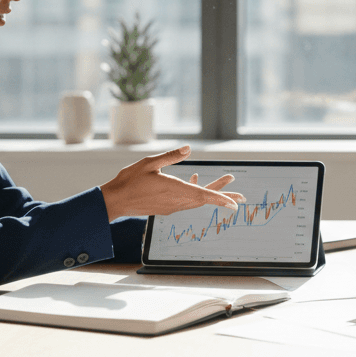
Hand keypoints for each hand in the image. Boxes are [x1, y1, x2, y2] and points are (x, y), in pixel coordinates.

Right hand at [100, 146, 244, 219]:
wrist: (115, 201)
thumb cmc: (129, 181)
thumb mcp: (149, 163)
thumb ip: (170, 156)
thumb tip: (188, 148)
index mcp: (174, 190)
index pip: (203, 195)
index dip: (220, 198)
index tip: (234, 203)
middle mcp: (176, 201)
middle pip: (204, 198)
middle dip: (223, 196)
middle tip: (240, 196)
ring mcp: (171, 206)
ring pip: (196, 200)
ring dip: (211, 193)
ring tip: (225, 184)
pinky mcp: (166, 208)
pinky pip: (187, 201)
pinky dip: (195, 192)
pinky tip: (195, 180)